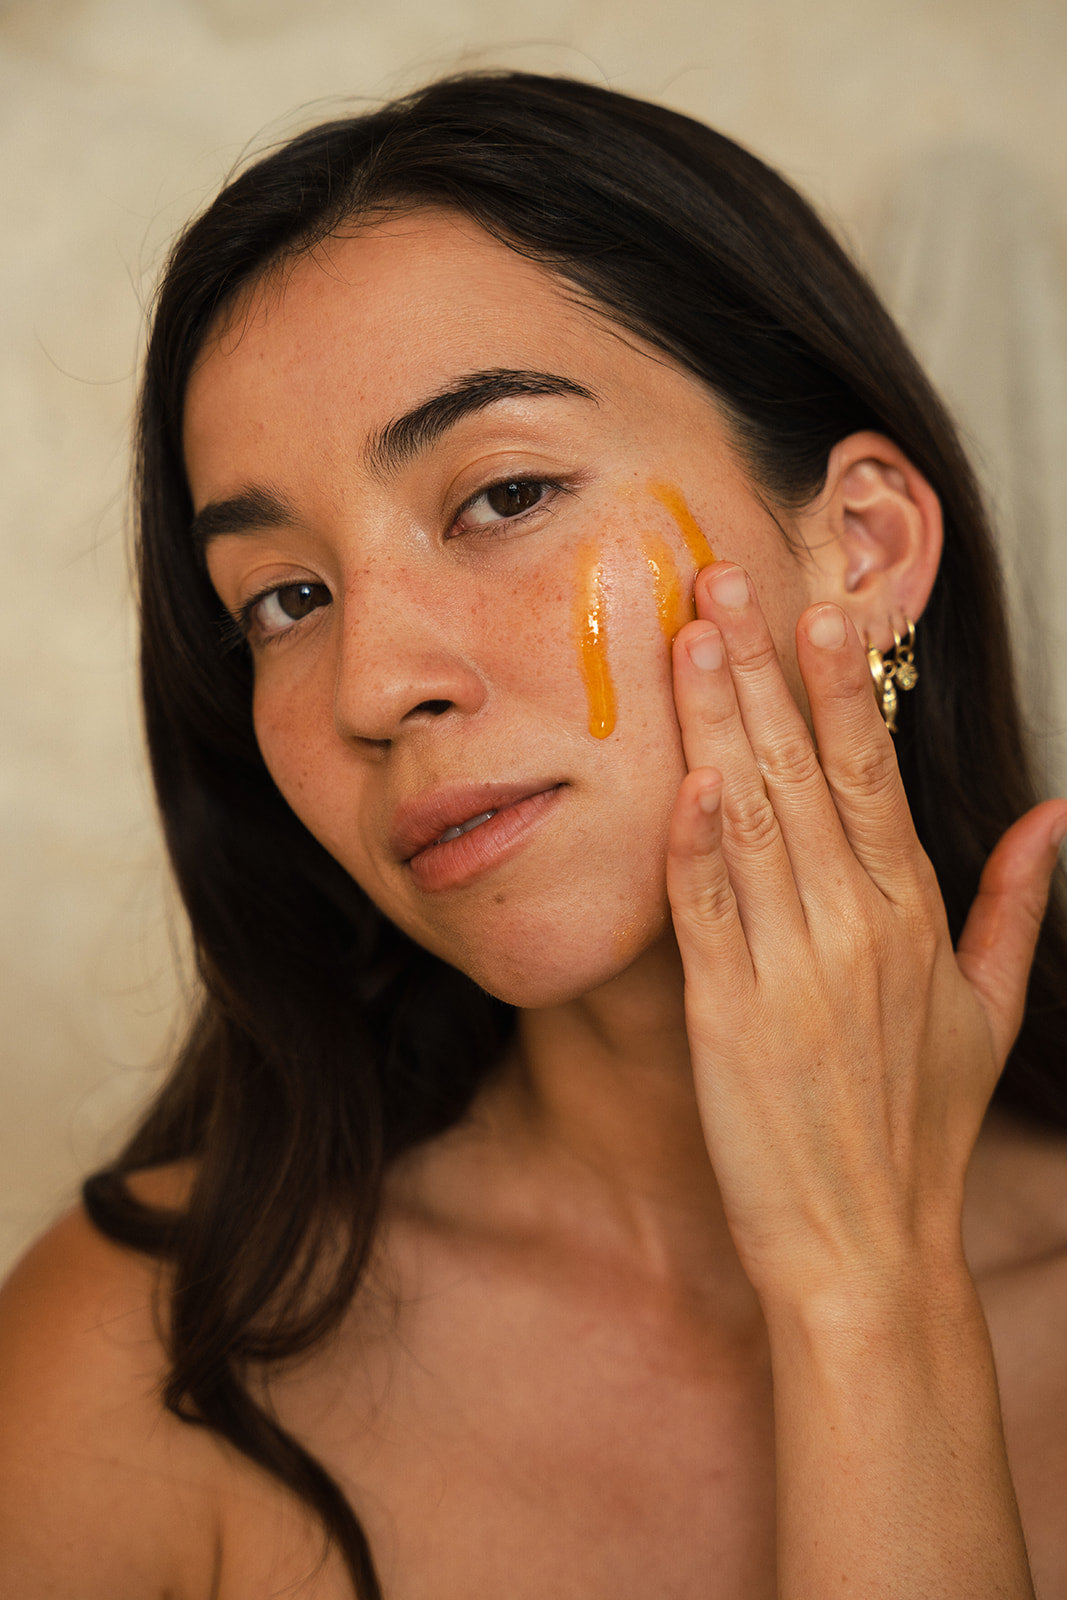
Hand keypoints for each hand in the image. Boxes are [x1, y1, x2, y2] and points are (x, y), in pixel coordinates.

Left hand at [666, 563, 1066, 1310]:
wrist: (866, 1243)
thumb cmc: (920, 1125)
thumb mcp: (989, 1006)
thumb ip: (1019, 902)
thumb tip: (1056, 816)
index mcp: (912, 913)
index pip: (873, 773)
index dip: (842, 686)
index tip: (821, 608)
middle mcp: (854, 924)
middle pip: (800, 770)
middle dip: (761, 668)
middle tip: (720, 580)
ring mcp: (790, 966)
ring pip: (749, 818)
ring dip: (717, 723)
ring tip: (690, 640)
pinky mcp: (726, 1013)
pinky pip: (706, 909)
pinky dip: (692, 840)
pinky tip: (682, 776)